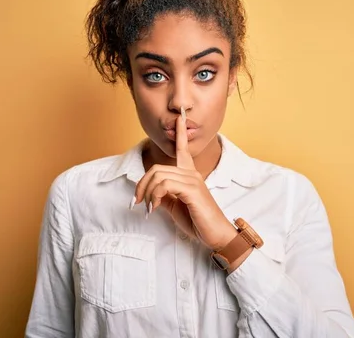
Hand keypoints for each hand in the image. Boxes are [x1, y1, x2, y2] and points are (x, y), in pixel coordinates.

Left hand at [132, 107, 236, 249]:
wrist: (216, 235)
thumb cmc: (197, 221)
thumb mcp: (176, 206)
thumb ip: (164, 196)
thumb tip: (150, 193)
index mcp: (189, 175)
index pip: (183, 149)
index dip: (180, 133)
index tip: (179, 118)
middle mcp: (191, 173)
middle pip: (156, 169)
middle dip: (141, 185)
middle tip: (138, 202)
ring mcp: (193, 180)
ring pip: (158, 177)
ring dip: (147, 194)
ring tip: (149, 208)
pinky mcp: (192, 190)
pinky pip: (165, 185)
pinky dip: (155, 197)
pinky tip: (155, 208)